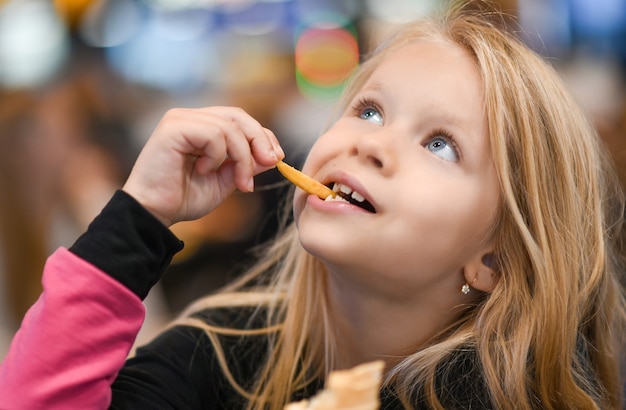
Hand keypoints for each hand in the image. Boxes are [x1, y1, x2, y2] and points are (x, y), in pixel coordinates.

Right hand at [122, 107, 283, 225]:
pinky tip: (204, 170)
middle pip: (238, 116)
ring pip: (229, 126)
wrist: (153, 213)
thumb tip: (273, 155)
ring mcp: (180, 119)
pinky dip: (218, 156)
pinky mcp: (173, 127)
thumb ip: (245, 165)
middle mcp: (189, 117)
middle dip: (260, 141)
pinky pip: (213, 134)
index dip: (262, 135)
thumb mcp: (224, 181)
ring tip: (238, 183)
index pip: (239, 119)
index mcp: (201, 126)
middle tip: (270, 163)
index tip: (277, 158)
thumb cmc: (183, 198)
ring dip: (242, 157)